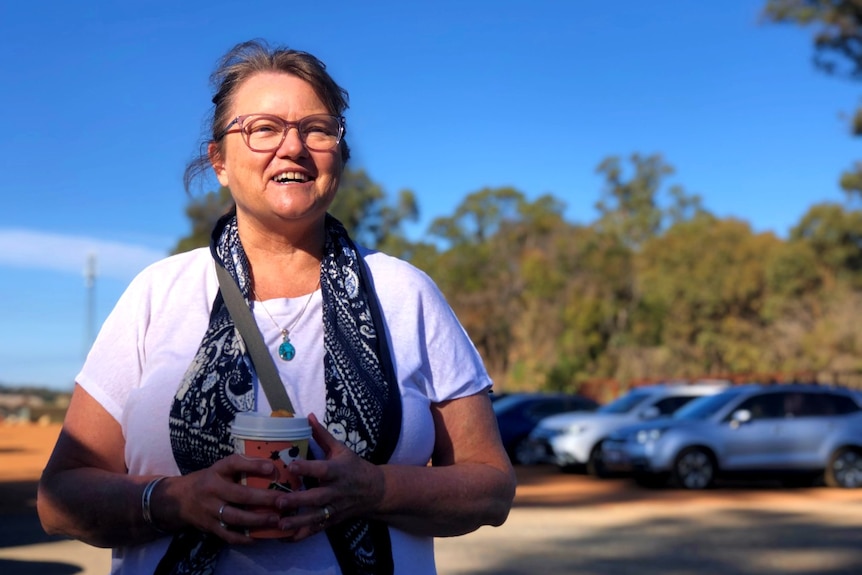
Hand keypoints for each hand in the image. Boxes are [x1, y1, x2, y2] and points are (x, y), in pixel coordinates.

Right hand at [160, 454, 285, 544]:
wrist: (180, 499)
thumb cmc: (210, 480)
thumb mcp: (221, 468)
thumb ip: (242, 466)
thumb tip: (272, 466)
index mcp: (217, 471)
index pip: (234, 463)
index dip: (253, 465)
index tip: (271, 468)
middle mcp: (213, 489)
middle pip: (240, 494)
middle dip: (264, 498)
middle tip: (282, 501)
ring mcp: (210, 510)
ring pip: (235, 517)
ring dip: (257, 520)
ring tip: (275, 519)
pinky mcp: (209, 526)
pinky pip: (228, 535)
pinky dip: (244, 538)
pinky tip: (259, 536)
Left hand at [273, 413, 385, 540]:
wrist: (376, 490)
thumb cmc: (354, 467)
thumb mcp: (341, 449)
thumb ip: (322, 435)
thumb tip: (308, 416)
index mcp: (338, 471)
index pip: (322, 469)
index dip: (308, 468)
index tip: (291, 466)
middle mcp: (337, 491)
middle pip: (317, 497)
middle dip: (298, 501)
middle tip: (278, 502)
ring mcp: (336, 508)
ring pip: (317, 517)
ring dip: (298, 523)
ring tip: (280, 524)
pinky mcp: (334, 520)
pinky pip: (318, 529)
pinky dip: (303, 535)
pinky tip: (286, 539)